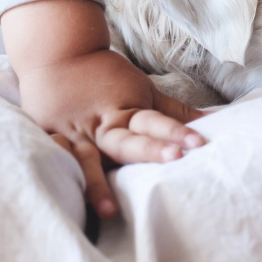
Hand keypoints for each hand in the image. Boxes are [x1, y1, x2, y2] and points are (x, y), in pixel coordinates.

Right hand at [3, 0, 206, 218]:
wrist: (56, 50)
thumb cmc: (104, 73)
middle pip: (124, 142)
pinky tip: (66, 200)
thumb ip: (173, 111)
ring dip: (97, 183)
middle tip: (172, 159)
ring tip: (108, 211)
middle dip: (147, 151)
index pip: (153, 122)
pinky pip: (53, 159)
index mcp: (124, 111)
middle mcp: (100, 126)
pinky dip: (60, 177)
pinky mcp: (49, 137)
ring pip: (85, 160)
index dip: (175, 132)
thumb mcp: (142, 88)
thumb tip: (212, 120)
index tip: (198, 143)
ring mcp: (73, 133)